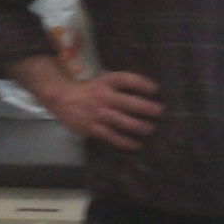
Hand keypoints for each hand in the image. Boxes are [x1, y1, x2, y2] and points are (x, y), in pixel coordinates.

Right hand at [44, 70, 163, 150]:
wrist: (63, 99)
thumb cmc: (90, 90)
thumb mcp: (103, 80)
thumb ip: (121, 85)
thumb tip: (148, 90)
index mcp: (106, 82)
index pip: (126, 79)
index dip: (142, 83)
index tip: (156, 89)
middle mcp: (103, 97)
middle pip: (128, 102)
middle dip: (147, 108)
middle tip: (160, 111)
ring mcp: (98, 113)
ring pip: (123, 122)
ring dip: (140, 126)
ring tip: (151, 129)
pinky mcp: (93, 128)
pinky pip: (112, 136)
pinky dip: (125, 142)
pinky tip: (136, 144)